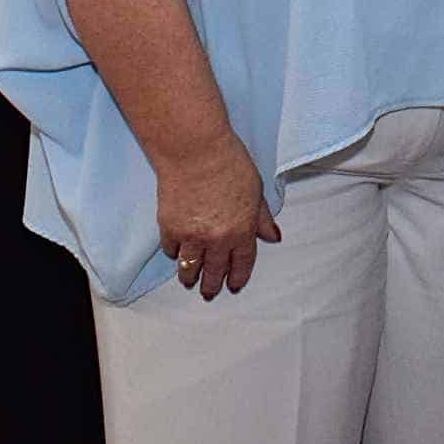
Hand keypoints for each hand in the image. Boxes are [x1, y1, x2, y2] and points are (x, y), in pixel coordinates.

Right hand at [156, 130, 279, 300]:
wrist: (195, 151)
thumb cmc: (230, 162)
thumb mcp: (256, 189)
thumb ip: (262, 217)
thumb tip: (273, 237)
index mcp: (243, 230)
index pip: (242, 263)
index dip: (238, 277)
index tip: (234, 285)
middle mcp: (218, 240)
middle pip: (214, 273)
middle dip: (212, 286)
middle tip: (209, 292)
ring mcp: (192, 237)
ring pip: (190, 270)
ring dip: (190, 278)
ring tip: (189, 281)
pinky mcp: (170, 230)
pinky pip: (172, 251)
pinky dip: (174, 253)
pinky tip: (176, 252)